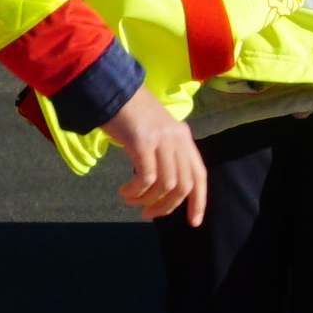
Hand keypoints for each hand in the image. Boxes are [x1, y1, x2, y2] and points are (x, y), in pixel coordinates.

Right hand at [104, 94, 206, 222]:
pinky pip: (147, 178)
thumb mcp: (155, 132)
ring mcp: (162, 140)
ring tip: (130, 199)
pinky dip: (136, 190)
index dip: (199, 201)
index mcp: (184, 138)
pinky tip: (124, 191)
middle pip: (183, 186)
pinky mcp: (143, 142)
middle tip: (147, 214)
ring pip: (165, 185)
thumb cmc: (129, 113)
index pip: (199, 175)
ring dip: (147, 200)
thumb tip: (163, 187)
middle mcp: (177, 139)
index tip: (193, 222)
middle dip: (167, 207)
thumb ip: (164, 153)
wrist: (112, 90)